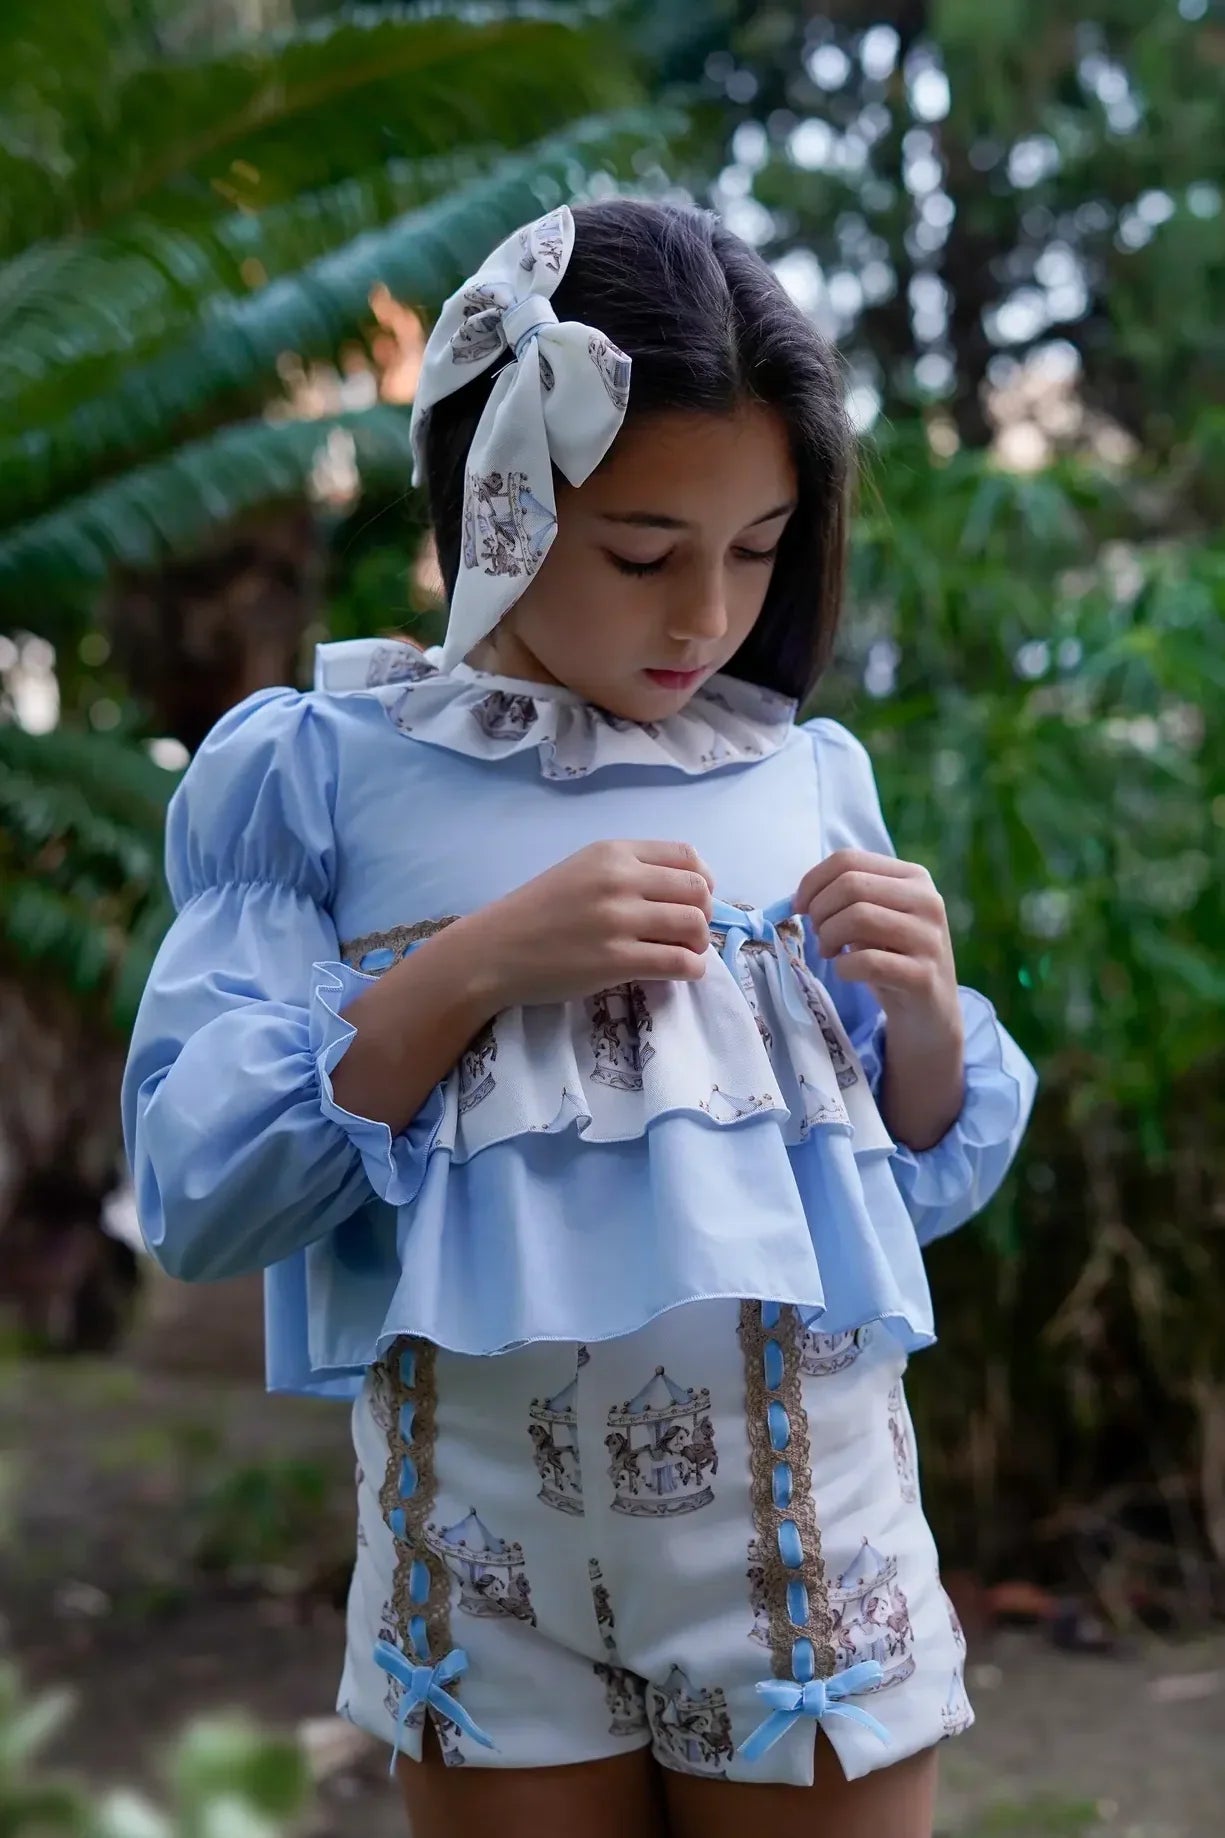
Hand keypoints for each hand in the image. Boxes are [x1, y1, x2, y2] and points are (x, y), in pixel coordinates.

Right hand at [467, 840, 714, 1008]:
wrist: (494, 951)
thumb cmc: (536, 913)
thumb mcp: (581, 871)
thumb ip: (626, 871)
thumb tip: (683, 889)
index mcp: (612, 852)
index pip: (686, 855)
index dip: (703, 879)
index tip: (697, 898)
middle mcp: (619, 880)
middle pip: (697, 891)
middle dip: (704, 914)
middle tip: (691, 932)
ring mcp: (619, 921)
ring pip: (693, 926)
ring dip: (699, 943)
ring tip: (686, 952)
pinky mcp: (617, 961)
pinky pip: (679, 962)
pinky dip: (692, 969)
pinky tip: (682, 971)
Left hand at [795, 849, 960, 1038]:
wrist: (928, 1012)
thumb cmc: (892, 957)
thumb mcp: (876, 917)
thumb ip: (848, 897)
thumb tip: (802, 896)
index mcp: (914, 878)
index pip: (849, 859)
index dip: (813, 881)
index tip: (800, 906)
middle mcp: (927, 901)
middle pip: (850, 885)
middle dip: (820, 910)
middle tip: (819, 934)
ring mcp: (929, 938)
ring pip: (857, 918)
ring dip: (829, 937)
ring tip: (830, 952)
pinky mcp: (923, 975)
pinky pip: (867, 962)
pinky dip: (844, 967)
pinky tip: (847, 972)